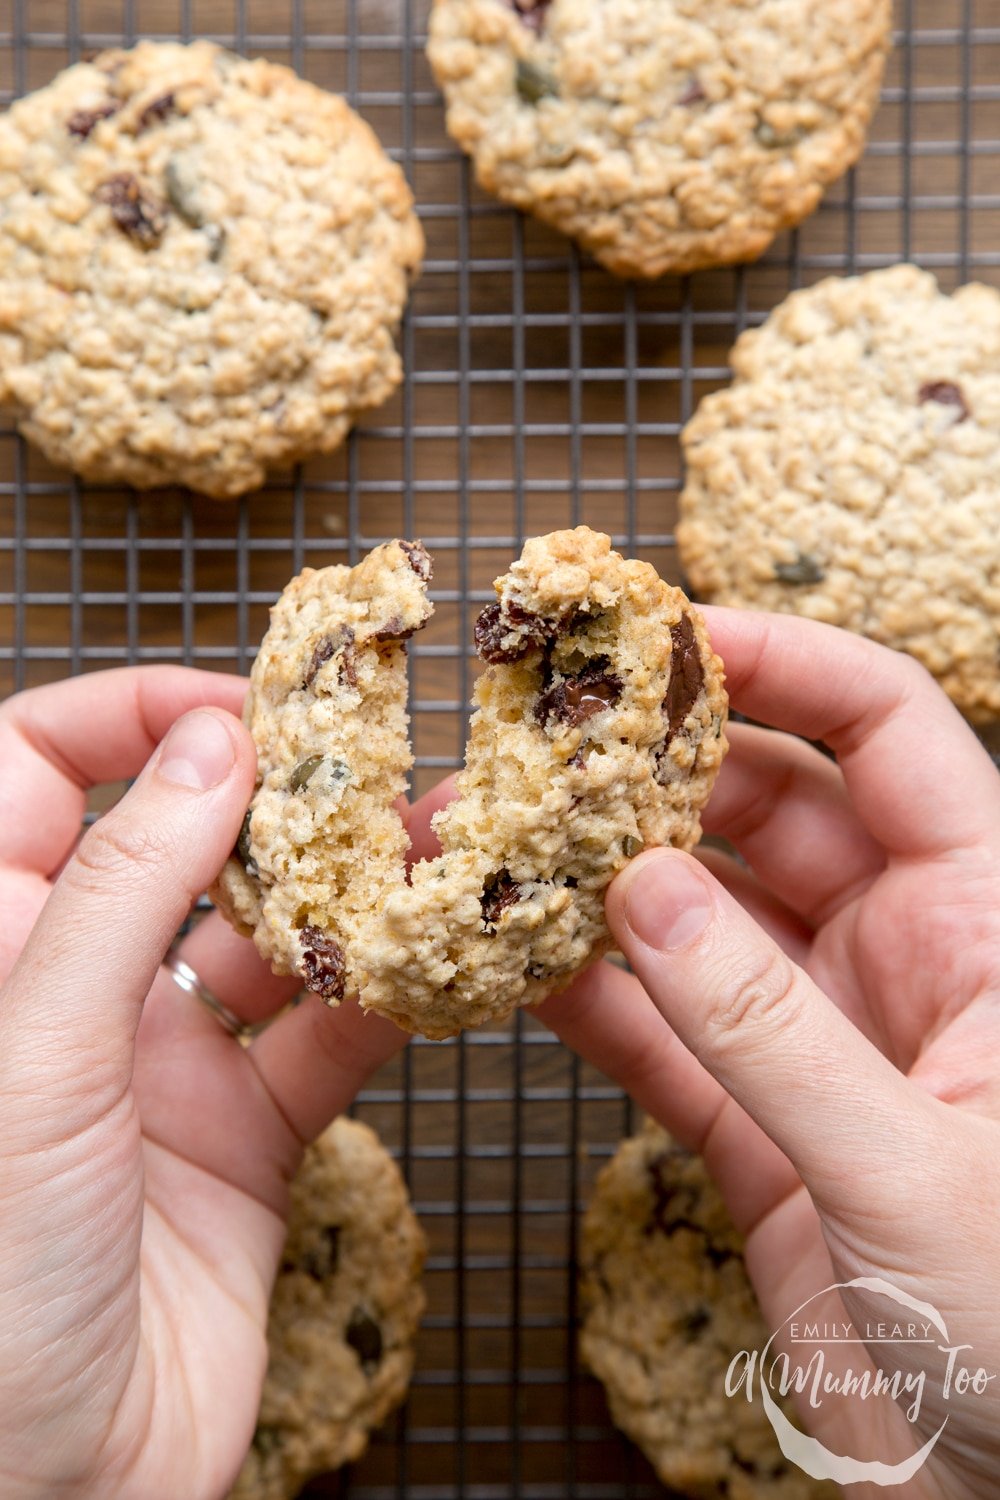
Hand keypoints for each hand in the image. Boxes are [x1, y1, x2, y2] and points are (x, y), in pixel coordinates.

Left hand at [0, 668, 407, 1499]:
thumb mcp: (34, 1058)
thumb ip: (120, 891)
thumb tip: (212, 744)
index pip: (35, 767)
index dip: (133, 717)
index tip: (248, 709)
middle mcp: (71, 990)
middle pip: (178, 839)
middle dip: (280, 796)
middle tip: (382, 764)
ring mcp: (160, 1064)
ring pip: (270, 933)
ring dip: (355, 890)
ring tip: (443, 847)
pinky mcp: (242, 1138)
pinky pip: (328, 1039)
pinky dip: (390, 996)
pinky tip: (448, 961)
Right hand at [539, 611, 999, 1499]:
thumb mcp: (915, 1167)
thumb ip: (766, 1030)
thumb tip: (639, 892)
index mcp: (986, 924)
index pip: (887, 735)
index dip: (783, 665)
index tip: (664, 635)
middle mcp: (902, 959)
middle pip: (769, 806)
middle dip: (655, 766)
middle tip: (539, 741)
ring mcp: (820, 1038)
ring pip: (696, 917)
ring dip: (599, 880)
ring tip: (493, 842)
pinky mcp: (755, 1129)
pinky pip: (657, 1033)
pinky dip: (586, 997)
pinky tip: (511, 963)